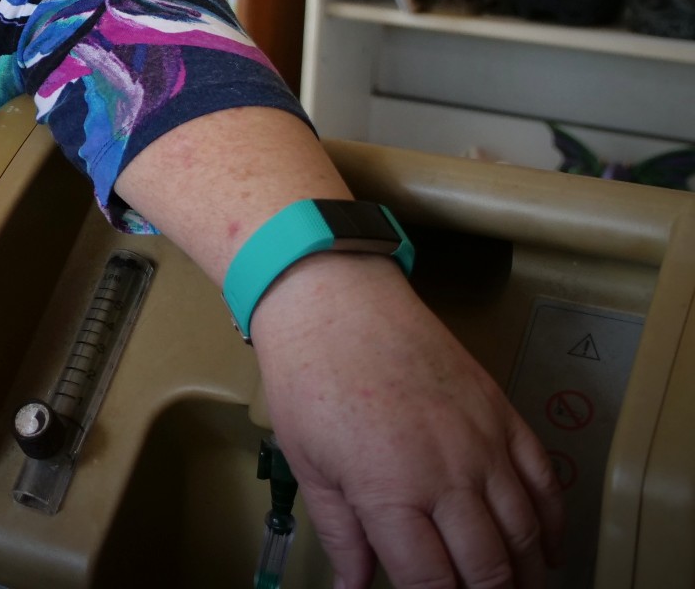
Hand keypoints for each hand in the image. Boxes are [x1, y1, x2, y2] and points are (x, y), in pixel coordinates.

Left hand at [251, 253, 565, 587]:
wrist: (336, 302)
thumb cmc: (310, 378)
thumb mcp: (309, 464)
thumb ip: (342, 534)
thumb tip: (354, 588)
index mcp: (390, 493)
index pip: (432, 581)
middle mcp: (447, 475)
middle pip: (489, 566)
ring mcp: (482, 444)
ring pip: (526, 531)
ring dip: (527, 572)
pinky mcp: (502, 414)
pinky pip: (545, 481)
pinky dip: (554, 523)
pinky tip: (549, 550)